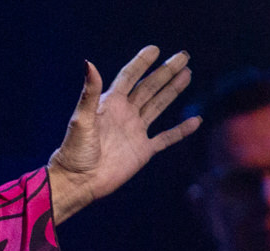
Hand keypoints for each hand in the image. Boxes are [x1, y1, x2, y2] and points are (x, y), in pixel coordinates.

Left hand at [47, 46, 200, 223]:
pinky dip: (180, 131)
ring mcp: (135, 131)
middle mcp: (124, 114)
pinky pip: (165, 138)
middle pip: (149, 88)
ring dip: (172, 91)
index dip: (141, 63)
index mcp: (110, 104)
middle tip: (183, 56)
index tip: (154, 49)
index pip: (129, 77)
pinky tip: (195, 121)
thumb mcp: (81, 119)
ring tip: (186, 74)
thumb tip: (89, 63)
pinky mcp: (142, 150)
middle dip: (165, 72)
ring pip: (158, 106)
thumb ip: (90, 93)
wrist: (78, 182)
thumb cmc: (75, 151)